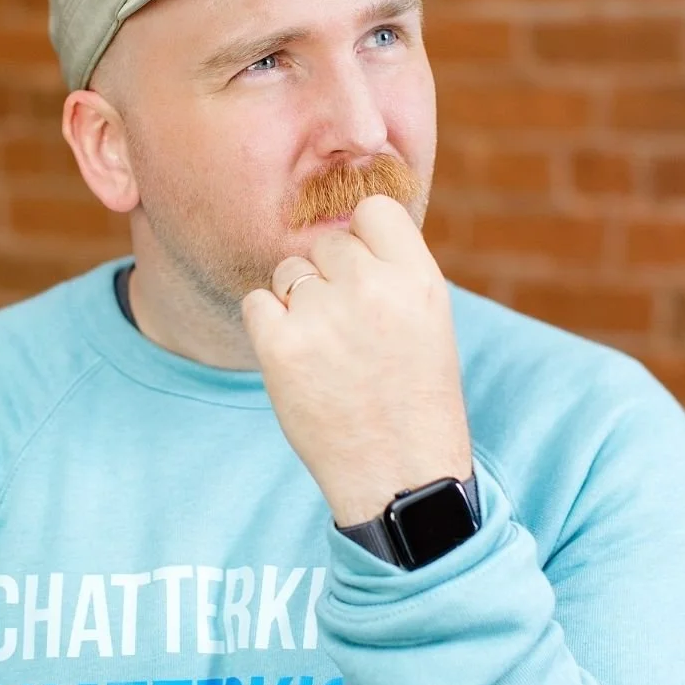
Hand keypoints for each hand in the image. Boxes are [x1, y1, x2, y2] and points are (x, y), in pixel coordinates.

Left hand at [241, 194, 472, 526]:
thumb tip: (342, 230)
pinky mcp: (280, 346)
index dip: (363, 236)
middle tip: (347, 329)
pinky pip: (256, 302)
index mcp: (417, 278)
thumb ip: (391, 269)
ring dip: (296, 302)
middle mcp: (371, 287)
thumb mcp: (428, 320)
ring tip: (327, 351)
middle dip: (328, 278)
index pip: (374, 209)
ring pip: (287, 272)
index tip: (363, 270)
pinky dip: (268, 327)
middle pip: (325, 245)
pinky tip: (297, 359)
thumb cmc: (414, 394)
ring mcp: (322, 316)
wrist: (400, 475)